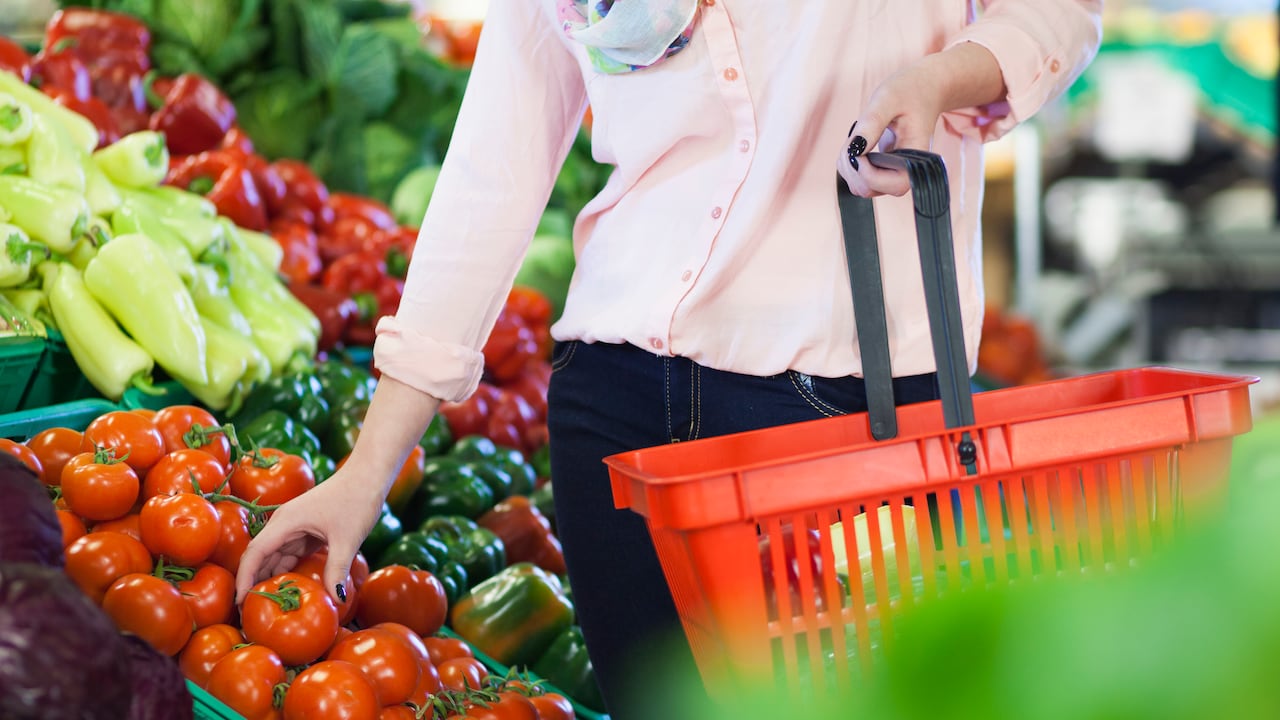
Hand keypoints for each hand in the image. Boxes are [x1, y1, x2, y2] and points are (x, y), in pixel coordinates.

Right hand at [233, 467, 384, 604]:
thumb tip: (335, 599)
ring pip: (274, 556)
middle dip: (253, 582)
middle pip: (260, 556)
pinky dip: (286, 570)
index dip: (244, 578)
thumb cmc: (356, 500)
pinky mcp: (306, 529)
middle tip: (250, 612)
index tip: (239, 602)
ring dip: (269, 578)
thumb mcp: (347, 539)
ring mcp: (294, 526)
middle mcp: (284, 523)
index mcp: (286, 522)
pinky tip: (288, 588)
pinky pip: (289, 553)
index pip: (254, 553)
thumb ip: (337, 569)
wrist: (368, 475)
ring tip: (267, 605)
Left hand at [838, 42, 1005, 197]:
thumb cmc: (912, 90)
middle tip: (852, 137)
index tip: (854, 147)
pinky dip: (850, 164)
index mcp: (917, 158)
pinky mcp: (883, 170)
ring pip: (861, 187)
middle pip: (870, 190)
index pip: (893, 185)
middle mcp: (907, 172)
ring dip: (849, 166)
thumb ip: (872, 123)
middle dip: (852, 167)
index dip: (867, 173)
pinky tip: (857, 142)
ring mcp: (894, 173)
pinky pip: (859, 178)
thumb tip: (854, 150)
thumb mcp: (889, 99)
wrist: (924, 88)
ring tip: (855, 137)